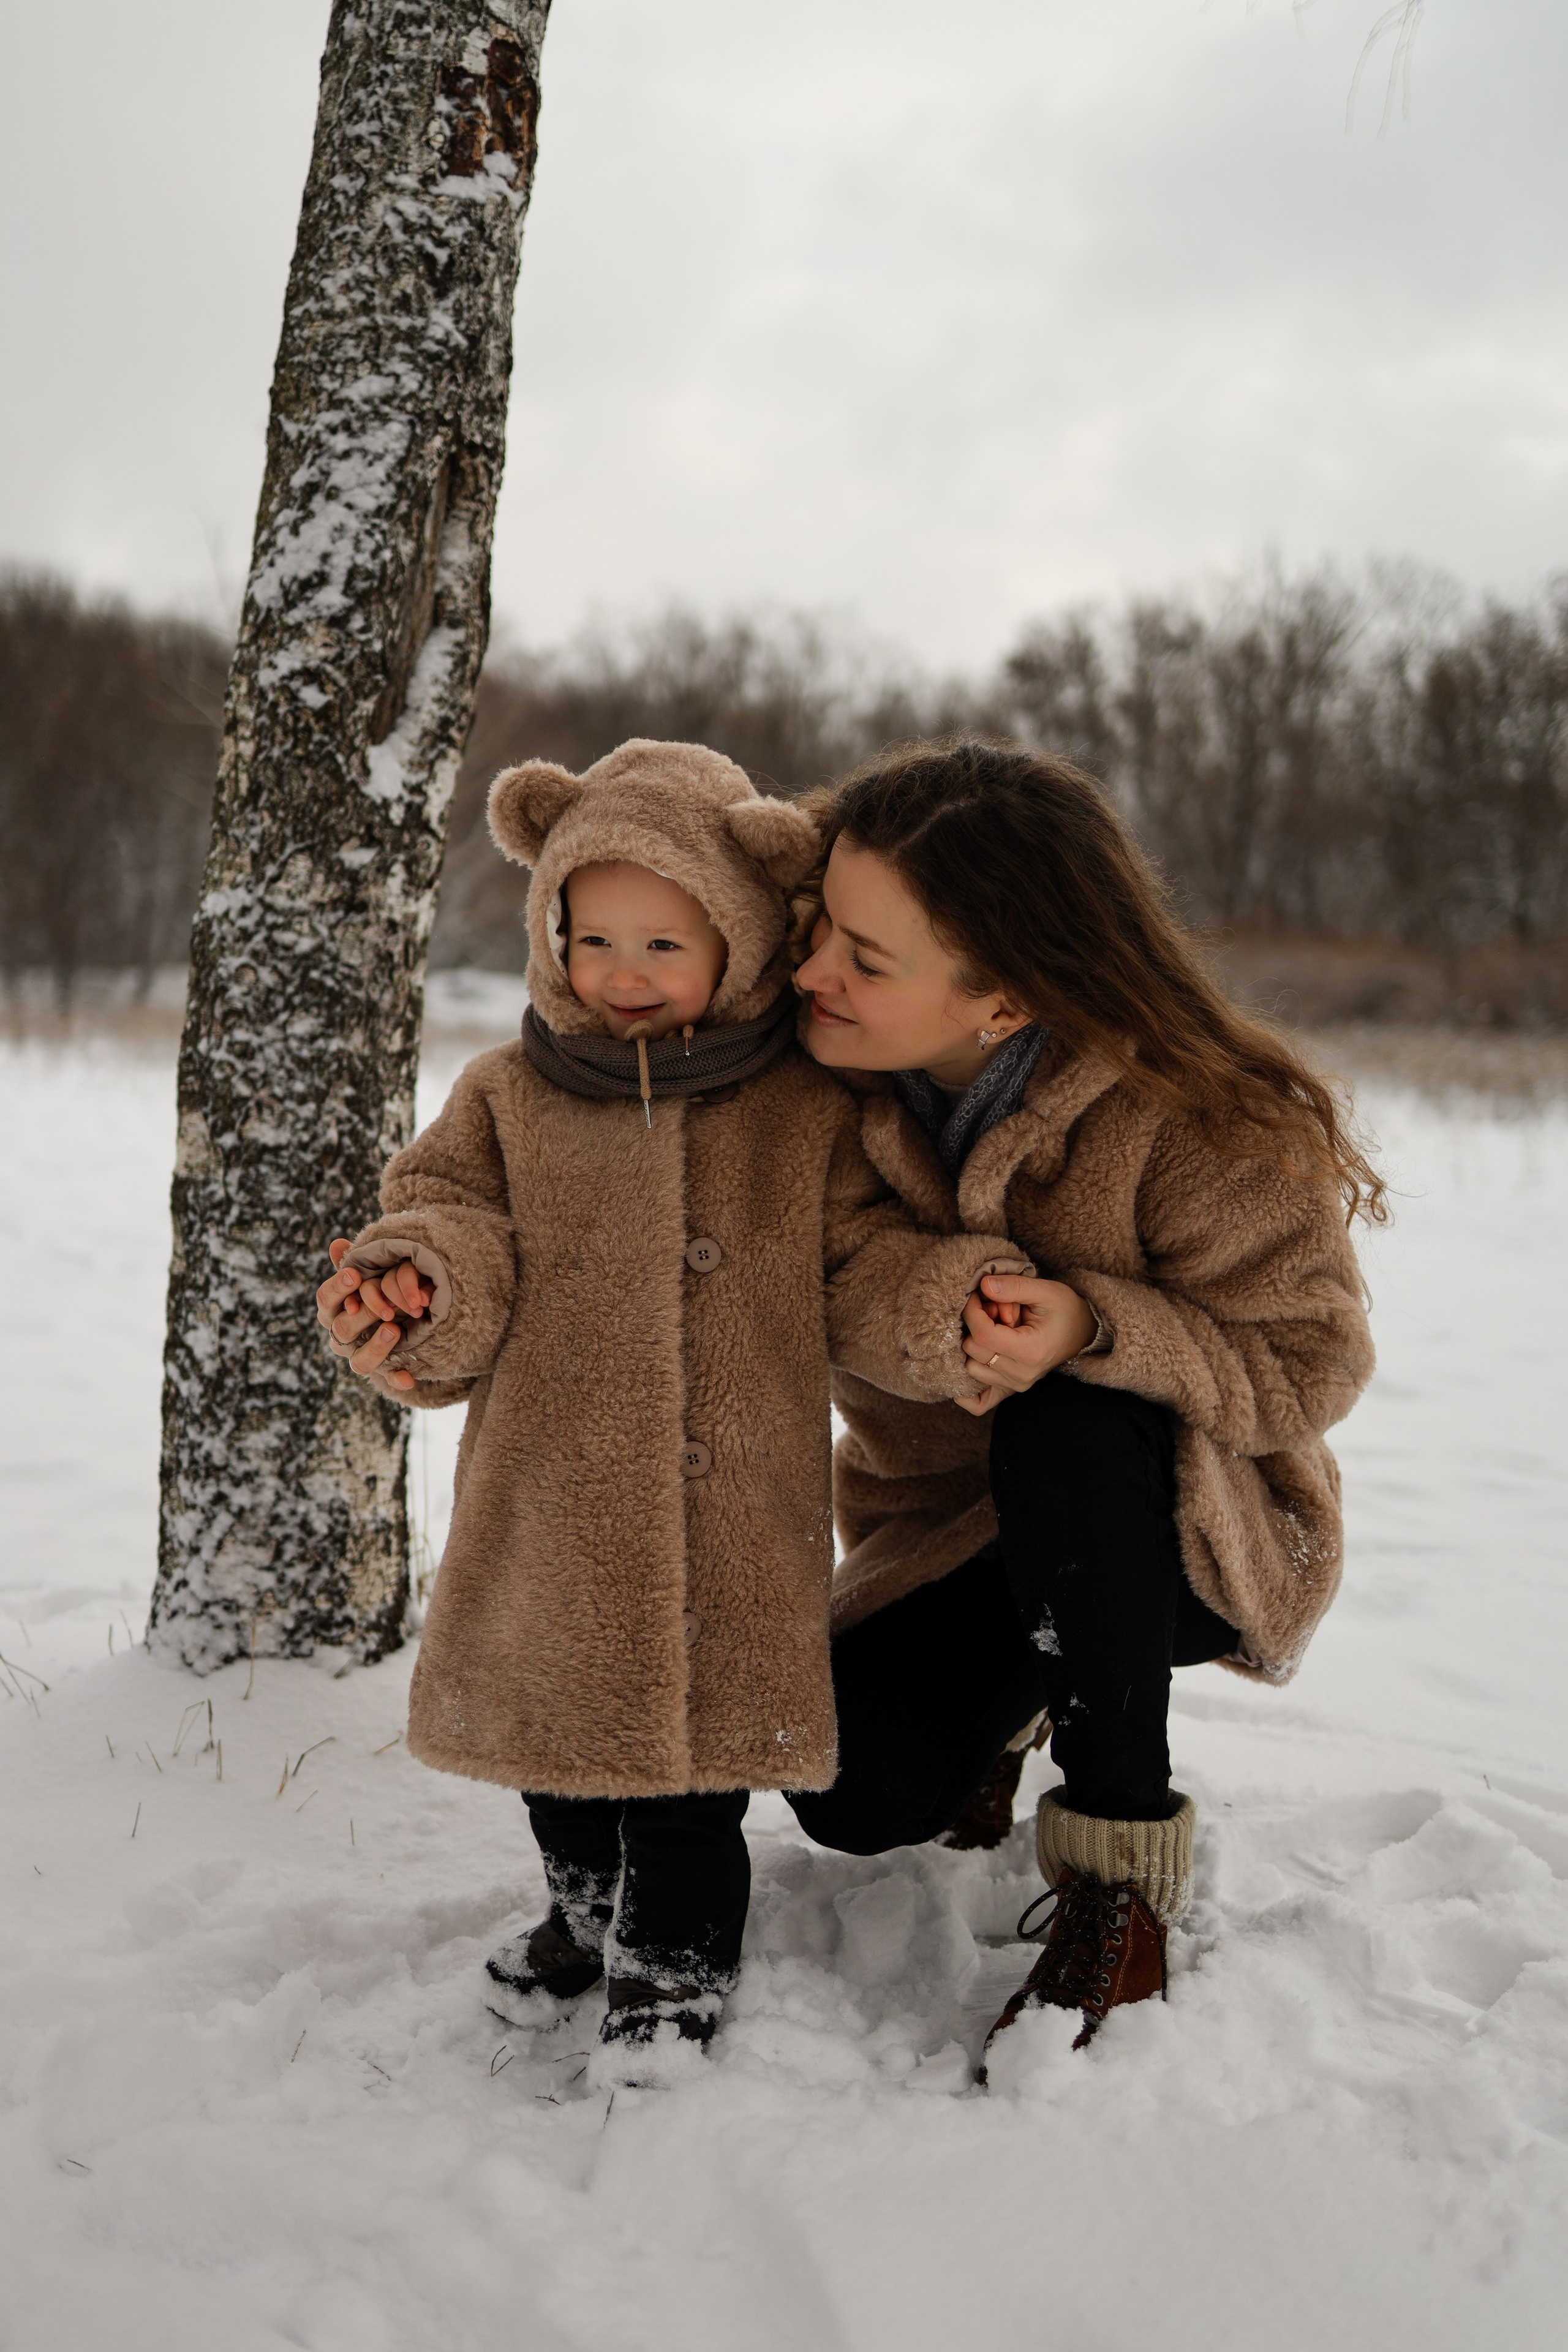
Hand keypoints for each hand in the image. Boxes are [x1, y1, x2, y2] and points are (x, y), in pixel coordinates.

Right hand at [315, 1237, 430, 1393]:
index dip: (338, 1288)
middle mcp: (341, 1336)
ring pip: (359, 1361)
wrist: (392, 1320)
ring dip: (376, 1347)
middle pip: (342, 1329)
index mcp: (332, 1310)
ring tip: (395, 1330)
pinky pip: (386, 1379)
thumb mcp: (368, 1274)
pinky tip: (409, 1377)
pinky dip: (397, 1379)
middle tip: (384, 1305)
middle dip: (364, 1315)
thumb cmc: (374, 1290)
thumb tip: (338, 1244)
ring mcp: (358, 1356)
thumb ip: (355, 1261)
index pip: (325, 1299)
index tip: (356, 1275)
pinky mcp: (380, 1372)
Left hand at [953, 1273, 1097, 1416]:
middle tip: (994, 1312)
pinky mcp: (1012, 1390)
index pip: (983, 1335)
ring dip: (977, 1345)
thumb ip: (1013, 1287)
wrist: (1083, 1331)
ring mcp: (1016, 1385)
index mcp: (1031, 1351)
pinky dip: (968, 1389)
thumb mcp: (1045, 1290)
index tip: (977, 1296)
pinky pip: (979, 1401)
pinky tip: (973, 1367)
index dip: (972, 1312)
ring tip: (996, 1331)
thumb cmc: (1065, 1309)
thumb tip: (983, 1285)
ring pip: (971, 1368)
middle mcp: (1022, 1375)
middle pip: (973, 1350)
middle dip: (976, 1325)